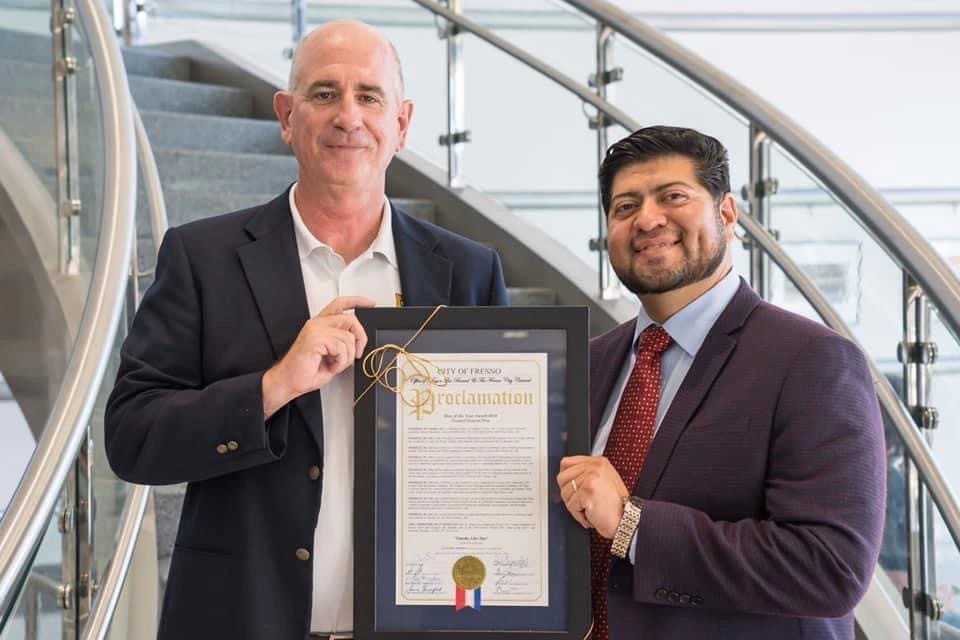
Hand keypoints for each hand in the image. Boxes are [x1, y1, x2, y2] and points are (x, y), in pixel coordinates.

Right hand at [262, 296, 374, 417]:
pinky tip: (331, 366)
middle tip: (358, 353)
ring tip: (335, 364)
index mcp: (320, 325)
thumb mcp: (331, 355)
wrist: (288, 381)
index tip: (370, 303)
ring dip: (347, 357)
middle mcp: (317, 324)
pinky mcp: (316, 338)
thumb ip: (343, 343)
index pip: (340, 304)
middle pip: (350, 319)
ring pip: (348, 337)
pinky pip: (341, 347)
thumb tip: (358, 343)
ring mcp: (316, 329)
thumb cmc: (306, 371)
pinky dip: (341, 361)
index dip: (357, 301)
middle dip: (360, 338)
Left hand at [557, 455, 628, 538]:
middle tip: (584, 502)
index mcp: (598, 462)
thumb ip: (586, 474)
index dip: (567, 481)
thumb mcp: (604, 481)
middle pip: (562, 478)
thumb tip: (566, 477)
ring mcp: (591, 477)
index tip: (575, 491)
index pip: (566, 463)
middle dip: (570, 495)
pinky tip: (592, 515)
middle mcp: (595, 466)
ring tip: (590, 508)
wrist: (627, 520)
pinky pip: (571, 505)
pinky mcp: (588, 491)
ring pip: (565, 492)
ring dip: (575, 507)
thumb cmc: (616, 506)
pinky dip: (579, 515)